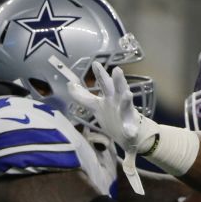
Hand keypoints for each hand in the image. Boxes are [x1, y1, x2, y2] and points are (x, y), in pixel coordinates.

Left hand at [67, 63, 155, 194]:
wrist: (129, 132)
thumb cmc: (112, 115)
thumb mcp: (96, 106)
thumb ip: (83, 96)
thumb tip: (69, 85)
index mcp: (103, 100)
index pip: (89, 95)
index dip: (80, 91)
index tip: (70, 85)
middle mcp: (114, 102)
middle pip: (113, 91)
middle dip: (115, 80)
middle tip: (116, 69)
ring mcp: (124, 112)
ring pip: (126, 103)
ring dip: (127, 99)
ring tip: (128, 94)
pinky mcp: (131, 125)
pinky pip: (130, 128)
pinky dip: (131, 129)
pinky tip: (130, 131)